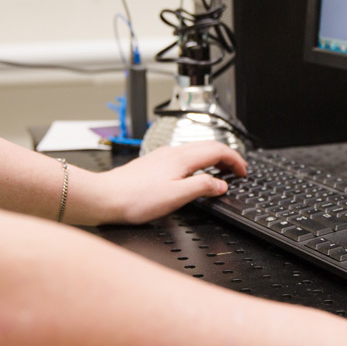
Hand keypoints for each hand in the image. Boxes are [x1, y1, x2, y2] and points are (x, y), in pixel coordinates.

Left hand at [81, 141, 246, 224]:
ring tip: (220, 173)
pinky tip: (193, 175)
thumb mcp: (175, 197)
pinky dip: (197, 162)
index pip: (217, 150)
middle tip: (237, 171)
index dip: (235, 159)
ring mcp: (161, 156)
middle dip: (227, 157)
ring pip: (195, 150)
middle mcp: (172, 152)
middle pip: (208, 146)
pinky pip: (183, 156)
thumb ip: (201, 187)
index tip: (243, 171)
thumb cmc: (134, 199)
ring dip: (212, 158)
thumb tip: (220, 184)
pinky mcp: (153, 163)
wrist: (104, 198)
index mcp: (181, 158)